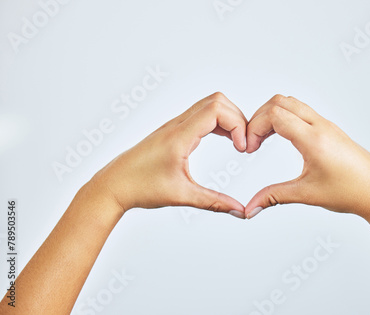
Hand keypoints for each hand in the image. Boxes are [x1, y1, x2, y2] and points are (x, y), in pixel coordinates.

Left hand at [91, 92, 247, 217]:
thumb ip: (214, 202)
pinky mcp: (173, 131)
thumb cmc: (140, 188)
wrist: (113, 185)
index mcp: (179, 137)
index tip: (242, 149)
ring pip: (209, 105)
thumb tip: (239, 210)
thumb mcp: (181, 196)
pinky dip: (218, 122)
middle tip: (244, 144)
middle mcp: (177, 125)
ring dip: (228, 119)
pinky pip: (201, 115)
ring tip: (237, 142)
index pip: (216, 110)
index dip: (237, 124)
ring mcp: (174, 126)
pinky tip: (224, 140)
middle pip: (217, 101)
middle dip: (238, 118)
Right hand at [244, 95, 369, 219]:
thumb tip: (251, 208)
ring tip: (264, 138)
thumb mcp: (306, 195)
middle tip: (253, 141)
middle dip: (259, 117)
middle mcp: (320, 126)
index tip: (250, 147)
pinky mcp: (329, 128)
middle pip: (280, 102)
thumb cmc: (350, 192)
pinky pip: (302, 111)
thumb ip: (274, 197)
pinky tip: (281, 137)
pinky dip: (285, 117)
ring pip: (291, 103)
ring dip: (272, 115)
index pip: (275, 115)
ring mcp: (326, 125)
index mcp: (314, 140)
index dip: (255, 127)